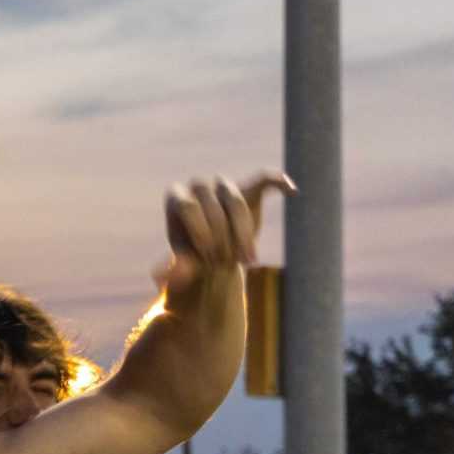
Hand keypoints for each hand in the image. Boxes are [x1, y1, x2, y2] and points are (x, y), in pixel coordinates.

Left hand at [154, 171, 294, 296]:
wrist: (213, 258)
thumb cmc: (192, 259)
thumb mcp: (181, 267)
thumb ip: (175, 269)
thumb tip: (161, 276)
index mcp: (176, 198)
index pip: (188, 207)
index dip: (200, 234)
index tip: (207, 260)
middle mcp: (198, 186)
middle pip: (214, 207)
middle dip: (221, 239)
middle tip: (224, 265)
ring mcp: (225, 185)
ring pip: (237, 202)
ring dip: (243, 233)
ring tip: (248, 261)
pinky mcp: (250, 188)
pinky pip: (266, 178)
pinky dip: (279, 182)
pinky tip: (292, 192)